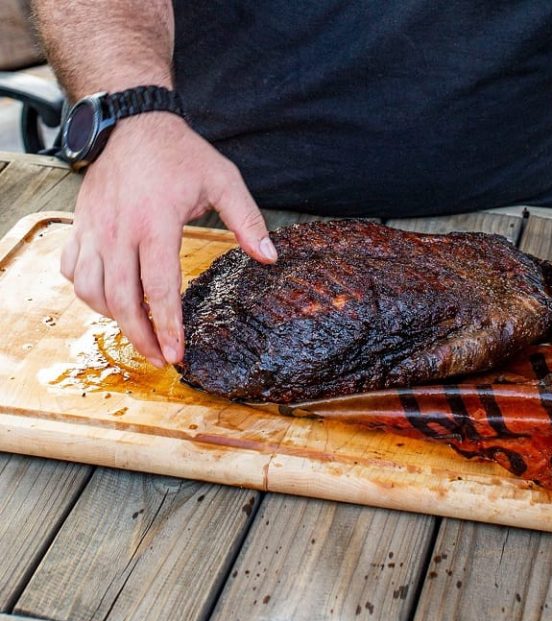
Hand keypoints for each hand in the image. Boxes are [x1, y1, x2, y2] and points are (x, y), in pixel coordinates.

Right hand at [60, 112, 276, 366]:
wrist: (132, 122)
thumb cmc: (179, 154)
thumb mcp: (224, 180)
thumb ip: (248, 221)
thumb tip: (270, 258)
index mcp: (156, 222)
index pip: (159, 287)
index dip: (168, 326)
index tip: (177, 353)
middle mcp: (119, 230)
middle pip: (122, 299)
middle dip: (140, 337)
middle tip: (160, 359)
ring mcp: (95, 229)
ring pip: (92, 290)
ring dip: (113, 318)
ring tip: (140, 332)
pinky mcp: (81, 225)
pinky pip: (74, 270)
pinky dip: (88, 293)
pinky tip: (110, 300)